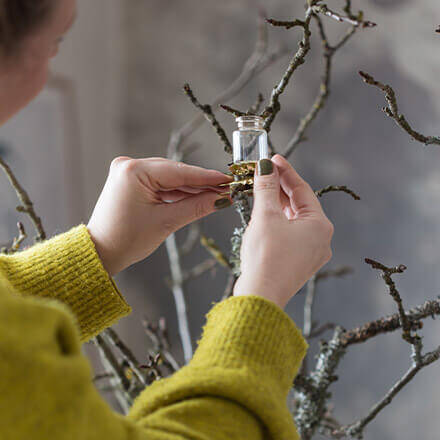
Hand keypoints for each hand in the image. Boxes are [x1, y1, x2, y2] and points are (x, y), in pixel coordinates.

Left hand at [88, 157, 231, 275]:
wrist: (101, 252)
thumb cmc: (126, 240)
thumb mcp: (166, 222)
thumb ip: (196, 206)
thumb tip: (222, 199)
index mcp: (134, 171)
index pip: (180, 172)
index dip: (207, 177)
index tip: (227, 180)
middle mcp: (129, 165)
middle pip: (175, 172)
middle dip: (200, 183)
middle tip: (225, 190)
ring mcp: (128, 172)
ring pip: (169, 178)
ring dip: (190, 188)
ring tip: (214, 196)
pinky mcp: (130, 180)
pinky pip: (159, 183)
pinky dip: (176, 192)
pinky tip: (195, 196)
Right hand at [233, 155, 333, 308]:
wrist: (261, 297)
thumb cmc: (266, 257)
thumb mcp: (265, 216)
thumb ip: (266, 188)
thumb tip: (265, 167)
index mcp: (320, 225)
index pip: (303, 189)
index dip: (286, 171)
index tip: (273, 158)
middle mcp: (321, 239)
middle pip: (300, 205)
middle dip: (281, 188)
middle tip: (265, 172)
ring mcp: (311, 253)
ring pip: (295, 220)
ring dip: (278, 205)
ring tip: (261, 190)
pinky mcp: (299, 263)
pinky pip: (291, 234)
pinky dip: (278, 222)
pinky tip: (265, 215)